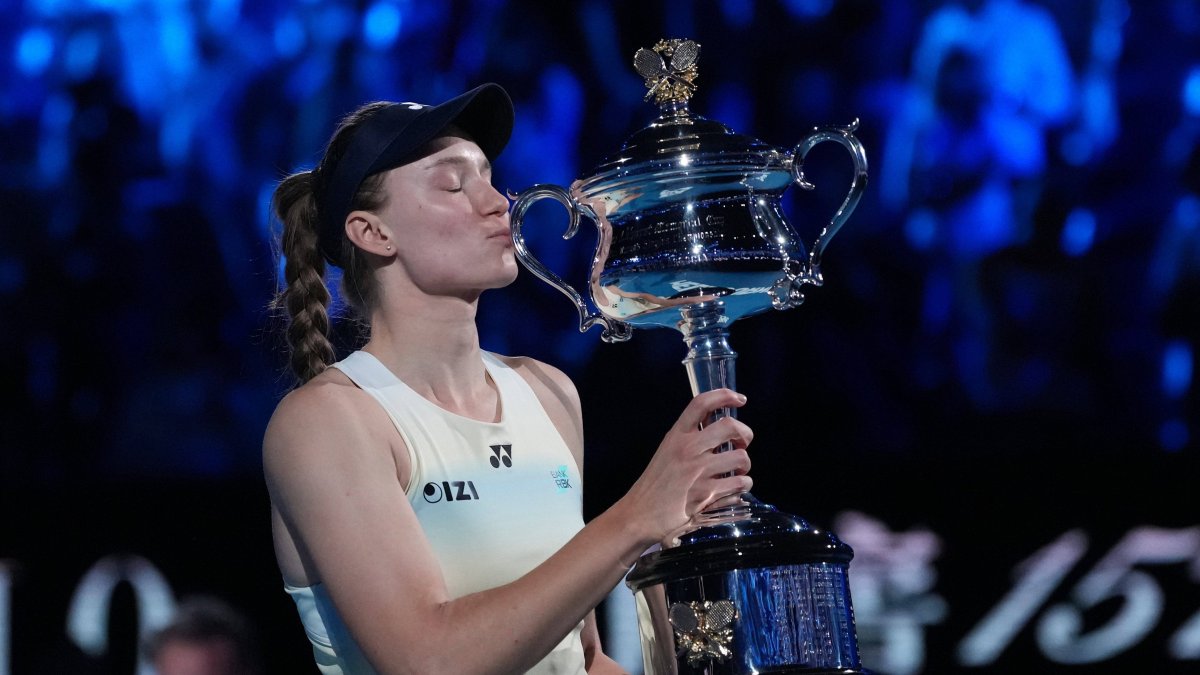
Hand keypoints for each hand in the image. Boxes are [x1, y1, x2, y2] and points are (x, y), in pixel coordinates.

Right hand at [618, 389, 752, 546]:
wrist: (639, 515)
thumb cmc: (654, 485)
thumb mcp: (667, 452)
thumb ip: (689, 440)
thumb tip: (718, 429)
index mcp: (676, 436)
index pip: (701, 403)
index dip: (725, 395)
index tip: (739, 399)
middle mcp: (688, 449)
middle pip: (730, 426)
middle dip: (745, 433)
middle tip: (743, 443)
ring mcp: (699, 471)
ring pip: (741, 458)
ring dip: (745, 467)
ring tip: (737, 473)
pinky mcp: (708, 495)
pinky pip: (740, 484)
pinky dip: (741, 487)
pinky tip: (732, 490)